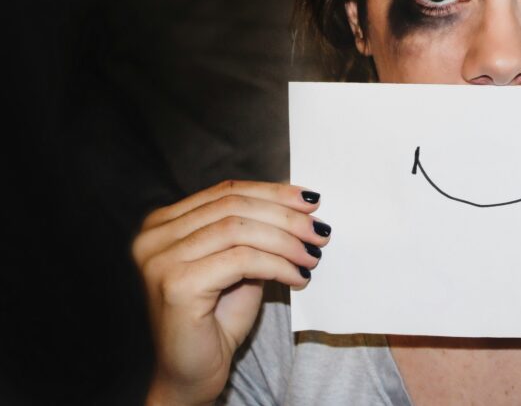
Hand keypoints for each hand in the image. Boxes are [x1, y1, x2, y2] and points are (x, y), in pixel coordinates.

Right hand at [132, 180, 330, 405]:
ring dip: (287, 241)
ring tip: (313, 256)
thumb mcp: (239, 264)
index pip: (226, 192)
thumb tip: (299, 205)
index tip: (312, 201)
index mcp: (164, 223)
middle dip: (286, 216)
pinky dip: (278, 265)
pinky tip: (298, 277)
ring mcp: (160, 259)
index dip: (274, 192)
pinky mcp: (176, 284)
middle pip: (234, 206)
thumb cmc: (216, 321)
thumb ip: (255, 232)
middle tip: (320, 232)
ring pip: (240, 230)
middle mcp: (153, 236)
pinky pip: (242, 260)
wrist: (192, 374)